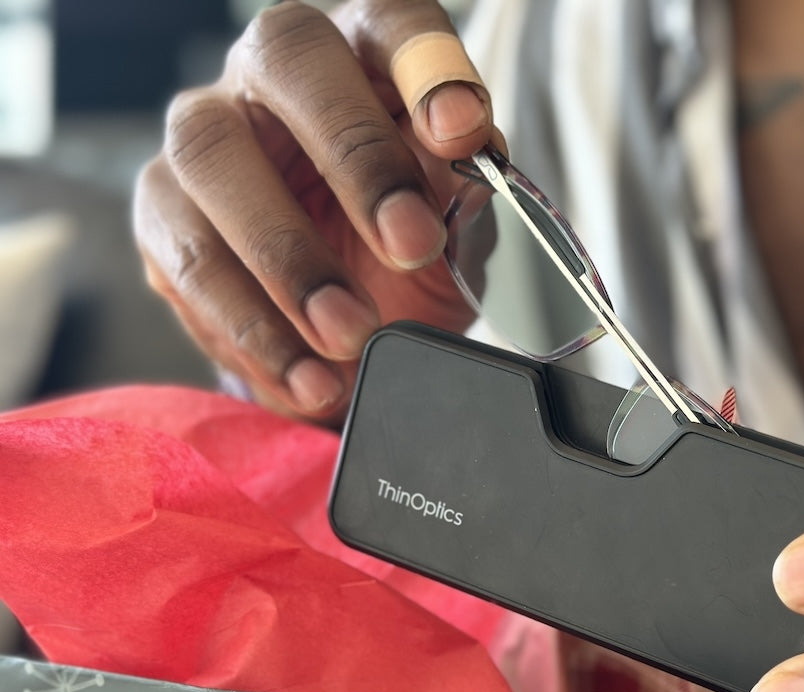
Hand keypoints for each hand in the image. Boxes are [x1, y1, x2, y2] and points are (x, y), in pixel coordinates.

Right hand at [134, 0, 494, 420]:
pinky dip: (252, 330)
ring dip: (287, 258)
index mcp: (368, 58)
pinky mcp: (161, 214)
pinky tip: (308, 377)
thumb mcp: (459, 228)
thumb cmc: (409, 251)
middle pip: (289, 58)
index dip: (427, 65)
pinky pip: (184, 259)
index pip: (393, 22)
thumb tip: (474, 158)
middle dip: (355, 156)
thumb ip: (468, 191)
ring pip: (213, 156)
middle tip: (410, 243)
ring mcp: (209, 135)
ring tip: (351, 337)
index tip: (461, 132)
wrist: (352, 330)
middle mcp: (275, 75)